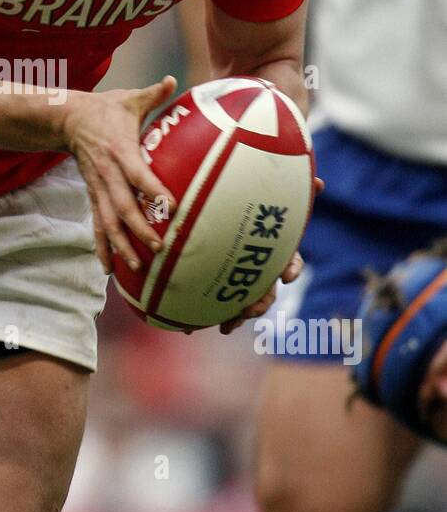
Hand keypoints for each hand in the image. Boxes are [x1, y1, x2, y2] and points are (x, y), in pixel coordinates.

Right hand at [62, 76, 178, 274]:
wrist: (67, 119)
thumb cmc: (105, 109)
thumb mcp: (129, 99)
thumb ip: (153, 94)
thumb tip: (172, 80)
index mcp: (120, 151)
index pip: (139, 174)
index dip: (154, 190)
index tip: (172, 206)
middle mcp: (108, 174)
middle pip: (122, 206)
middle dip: (139, 229)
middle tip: (158, 247)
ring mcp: (98, 187)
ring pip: (108, 221)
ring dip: (121, 245)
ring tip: (135, 266)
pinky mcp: (94, 195)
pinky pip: (98, 224)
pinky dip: (103, 247)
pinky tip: (109, 268)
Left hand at [217, 176, 322, 334]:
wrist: (211, 212)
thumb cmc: (244, 203)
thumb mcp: (261, 194)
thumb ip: (288, 189)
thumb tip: (321, 182)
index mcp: (272, 250)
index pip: (290, 262)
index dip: (291, 269)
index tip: (287, 276)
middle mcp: (259, 268)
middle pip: (266, 291)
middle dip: (260, 304)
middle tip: (249, 311)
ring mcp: (239, 279)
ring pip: (242, 304)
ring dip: (237, 316)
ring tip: (227, 326)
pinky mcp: (216, 286)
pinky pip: (214, 304)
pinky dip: (205, 315)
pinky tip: (189, 328)